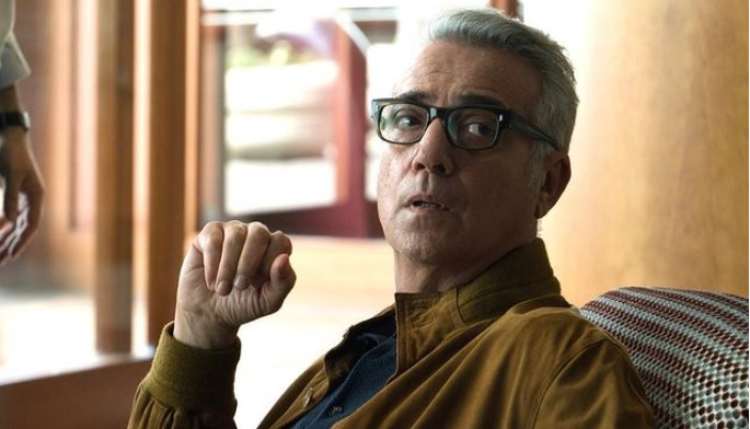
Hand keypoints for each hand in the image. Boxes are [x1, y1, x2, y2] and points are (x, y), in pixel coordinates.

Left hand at [0, 128, 44, 264]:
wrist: (9, 133)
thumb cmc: (10, 151)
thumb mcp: (10, 174)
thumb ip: (9, 199)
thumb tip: (9, 223)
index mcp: (36, 195)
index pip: (31, 225)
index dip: (22, 242)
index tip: (11, 256)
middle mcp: (32, 198)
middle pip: (24, 228)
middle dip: (13, 245)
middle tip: (1, 262)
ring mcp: (24, 196)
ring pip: (17, 224)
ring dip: (8, 238)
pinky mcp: (14, 192)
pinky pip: (10, 215)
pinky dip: (4, 226)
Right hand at [174, 221, 295, 348]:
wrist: (209, 312)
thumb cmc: (243, 304)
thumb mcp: (267, 301)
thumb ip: (283, 282)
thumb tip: (284, 258)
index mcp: (275, 248)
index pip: (281, 241)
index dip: (270, 263)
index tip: (259, 284)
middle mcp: (256, 234)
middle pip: (259, 233)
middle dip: (248, 262)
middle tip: (240, 287)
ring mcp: (233, 230)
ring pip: (235, 235)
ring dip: (228, 267)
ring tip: (223, 290)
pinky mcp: (210, 233)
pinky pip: (213, 239)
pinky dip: (212, 264)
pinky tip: (211, 281)